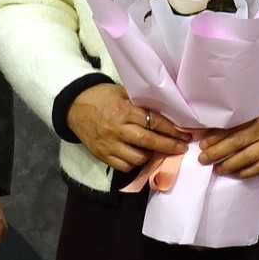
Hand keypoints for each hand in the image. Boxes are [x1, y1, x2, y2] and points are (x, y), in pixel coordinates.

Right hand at [68, 81, 188, 174]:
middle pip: (149, 141)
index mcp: (124, 111)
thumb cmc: (101, 96)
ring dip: (152, 156)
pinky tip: (140, 157)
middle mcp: (117, 129)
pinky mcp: (102, 155)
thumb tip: (165, 114)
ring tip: (159, 151)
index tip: (184, 134)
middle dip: (169, 146)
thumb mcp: (122, 93)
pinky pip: (124, 166)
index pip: (153, 122)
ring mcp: (109, 144)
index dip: (171, 129)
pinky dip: (135, 163)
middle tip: (182, 147)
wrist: (74, 106)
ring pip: (138, 157)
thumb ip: (140, 104)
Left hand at [198, 100, 258, 179]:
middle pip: (237, 143)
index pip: (234, 127)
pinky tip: (234, 174)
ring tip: (216, 168)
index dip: (216, 136)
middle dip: (217, 152)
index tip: (202, 142)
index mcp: (258, 116)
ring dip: (229, 165)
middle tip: (202, 158)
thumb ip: (242, 115)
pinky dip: (246, 172)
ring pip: (247, 158)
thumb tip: (214, 124)